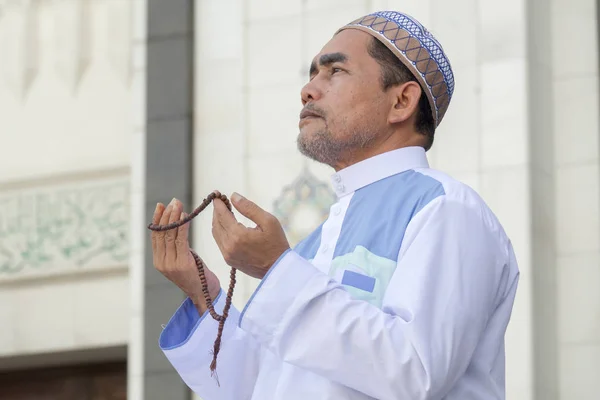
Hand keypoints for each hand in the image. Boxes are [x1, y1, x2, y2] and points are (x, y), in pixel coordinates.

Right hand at [151, 199, 220, 313]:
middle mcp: (161, 262)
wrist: (205, 294)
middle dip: (167, 215)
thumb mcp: (183, 259)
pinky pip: (180, 240)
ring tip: (178, 205)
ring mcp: (170, 264)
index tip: (161, 205)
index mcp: (159, 261)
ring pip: (170, 235)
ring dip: (174, 217)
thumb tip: (177, 224)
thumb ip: (176, 246)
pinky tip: (185, 217)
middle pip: (161, 233)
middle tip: (173, 201)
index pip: (155, 235)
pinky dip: (182, 226)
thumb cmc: (197, 275)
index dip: (157, 219)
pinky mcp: (182, 264)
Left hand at [212, 193, 289, 278]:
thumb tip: (233, 196)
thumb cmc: (277, 243)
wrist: (279, 269)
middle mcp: (229, 246)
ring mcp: (228, 255)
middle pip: (216, 224)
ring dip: (217, 221)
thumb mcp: (268, 221)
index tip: (217, 195)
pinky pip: (219, 242)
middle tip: (221, 201)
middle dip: (217, 211)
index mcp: (238, 236)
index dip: (219, 204)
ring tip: (224, 211)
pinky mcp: (229, 261)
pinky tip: (227, 225)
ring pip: (216, 233)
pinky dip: (220, 231)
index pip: (222, 215)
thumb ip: (249, 208)